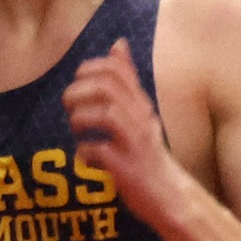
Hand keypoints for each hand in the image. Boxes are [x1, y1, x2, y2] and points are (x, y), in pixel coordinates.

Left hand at [61, 37, 184, 226]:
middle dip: (78, 92)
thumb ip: (127, 81)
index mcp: (141, 103)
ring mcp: (136, 143)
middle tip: (69, 106)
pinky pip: (100, 151)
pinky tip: (84, 158)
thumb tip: (118, 43)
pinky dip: (85, 152)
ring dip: (81, 118)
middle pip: (107, 88)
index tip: (78, 81)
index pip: (117, 69)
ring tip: (77, 129)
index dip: (90, 68)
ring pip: (106, 114)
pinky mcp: (129, 168)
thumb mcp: (140, 112)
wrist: (171, 197)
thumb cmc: (147, 153)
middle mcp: (141, 118)